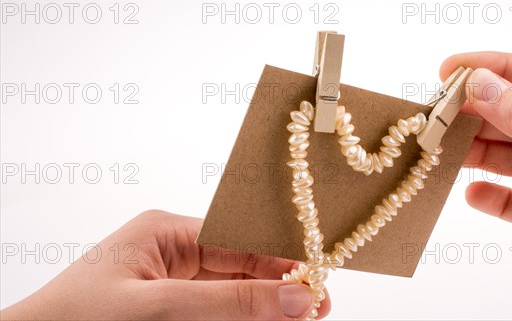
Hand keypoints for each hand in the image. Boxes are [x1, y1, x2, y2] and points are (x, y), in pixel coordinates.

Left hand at [0, 210, 330, 319]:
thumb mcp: (160, 308)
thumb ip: (230, 303)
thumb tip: (297, 297)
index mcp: (167, 232)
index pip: (239, 241)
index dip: (280, 259)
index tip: (316, 278)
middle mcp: (173, 255)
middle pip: (242, 268)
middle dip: (279, 288)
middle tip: (318, 308)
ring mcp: (171, 287)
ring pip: (233, 293)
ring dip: (264, 307)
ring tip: (301, 319)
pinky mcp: (170, 312)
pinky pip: (216, 311)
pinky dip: (243, 317)